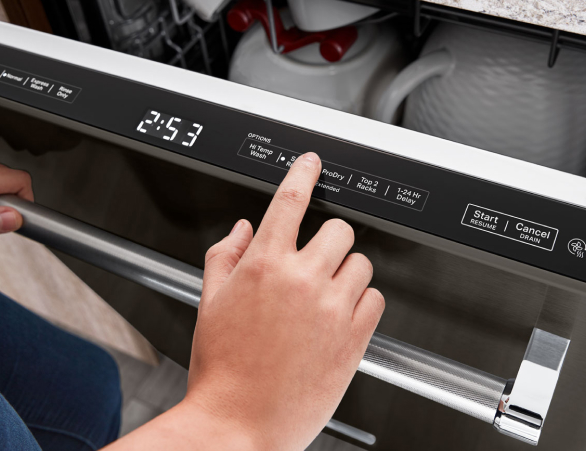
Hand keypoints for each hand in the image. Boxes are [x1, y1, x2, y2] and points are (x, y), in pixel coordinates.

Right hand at [108, 153, 383, 450]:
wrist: (240, 422)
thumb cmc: (223, 371)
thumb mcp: (209, 304)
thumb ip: (225, 257)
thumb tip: (242, 230)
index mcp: (263, 266)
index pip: (289, 202)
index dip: (303, 174)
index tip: (312, 163)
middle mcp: (302, 280)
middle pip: (339, 229)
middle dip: (327, 242)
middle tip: (315, 264)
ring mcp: (333, 308)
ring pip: (361, 263)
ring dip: (346, 274)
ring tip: (324, 300)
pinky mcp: (355, 337)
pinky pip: (376, 299)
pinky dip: (362, 304)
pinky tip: (339, 320)